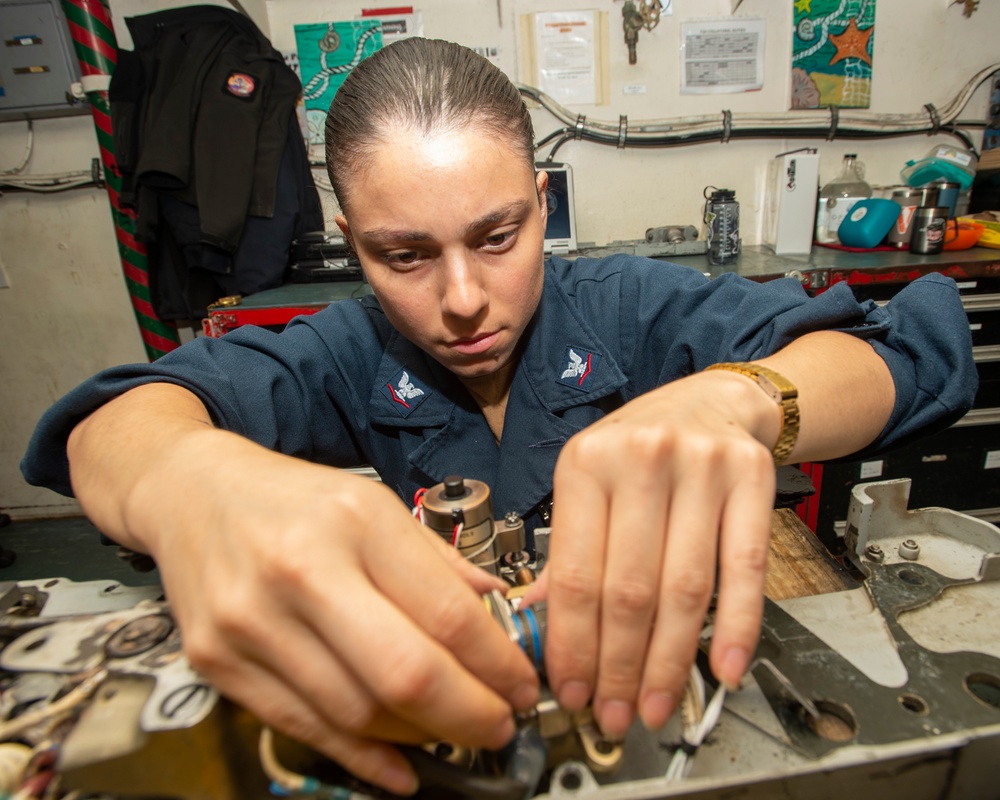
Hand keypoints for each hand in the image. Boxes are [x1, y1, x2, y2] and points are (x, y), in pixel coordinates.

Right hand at [71, 390, 539, 794]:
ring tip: (453, 732)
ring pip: (356, 711)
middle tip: (501, 725)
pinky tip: (399, 765)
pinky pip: (303, 728)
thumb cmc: (292, 497)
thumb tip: (498, 607)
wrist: (191, 493)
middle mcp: (300, 569)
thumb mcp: (374, 502)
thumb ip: (436, 560)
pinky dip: (360, 755)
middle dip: (470, 713)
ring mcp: (251, 621)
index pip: (445, 611)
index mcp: (354, 520)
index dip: (497, 662)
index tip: (523, 685)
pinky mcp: (217, 661)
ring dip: (420, 736)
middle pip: (404, 672)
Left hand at [533, 370, 776, 738]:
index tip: (572, 690)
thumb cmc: (640, 449)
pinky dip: (735, 626)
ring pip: (683, 587)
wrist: (711, 401)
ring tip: (655, 704)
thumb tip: (536, 626)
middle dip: (619, 666)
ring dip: (669, 661)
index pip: (574, 573)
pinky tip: (722, 667)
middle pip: (629, 588)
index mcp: (586, 463)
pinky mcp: (751, 478)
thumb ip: (566, 552)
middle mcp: (641, 459)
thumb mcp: (589, 483)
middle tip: (615, 714)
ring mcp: (700, 466)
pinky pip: (744, 568)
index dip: (573, 644)